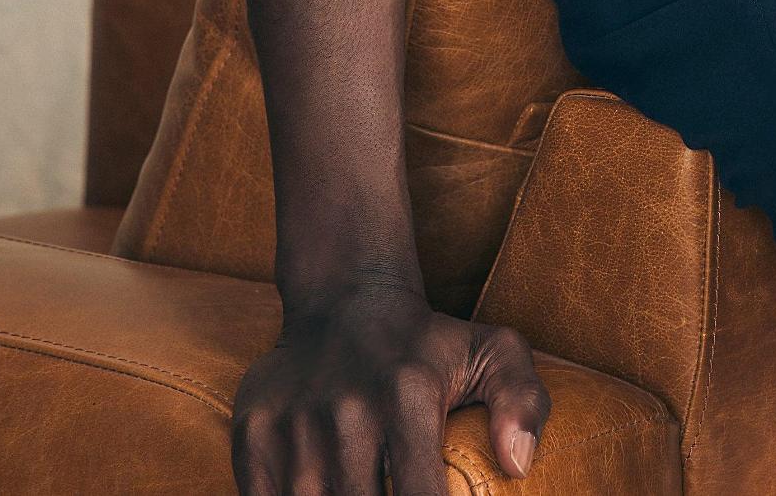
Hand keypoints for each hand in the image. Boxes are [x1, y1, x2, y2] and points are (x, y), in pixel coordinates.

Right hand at [231, 274, 550, 493]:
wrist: (345, 298)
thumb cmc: (427, 344)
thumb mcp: (492, 352)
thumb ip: (523, 400)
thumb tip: (518, 465)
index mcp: (408, 395)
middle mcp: (347, 410)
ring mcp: (294, 422)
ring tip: (355, 495)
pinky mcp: (252, 431)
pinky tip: (318, 495)